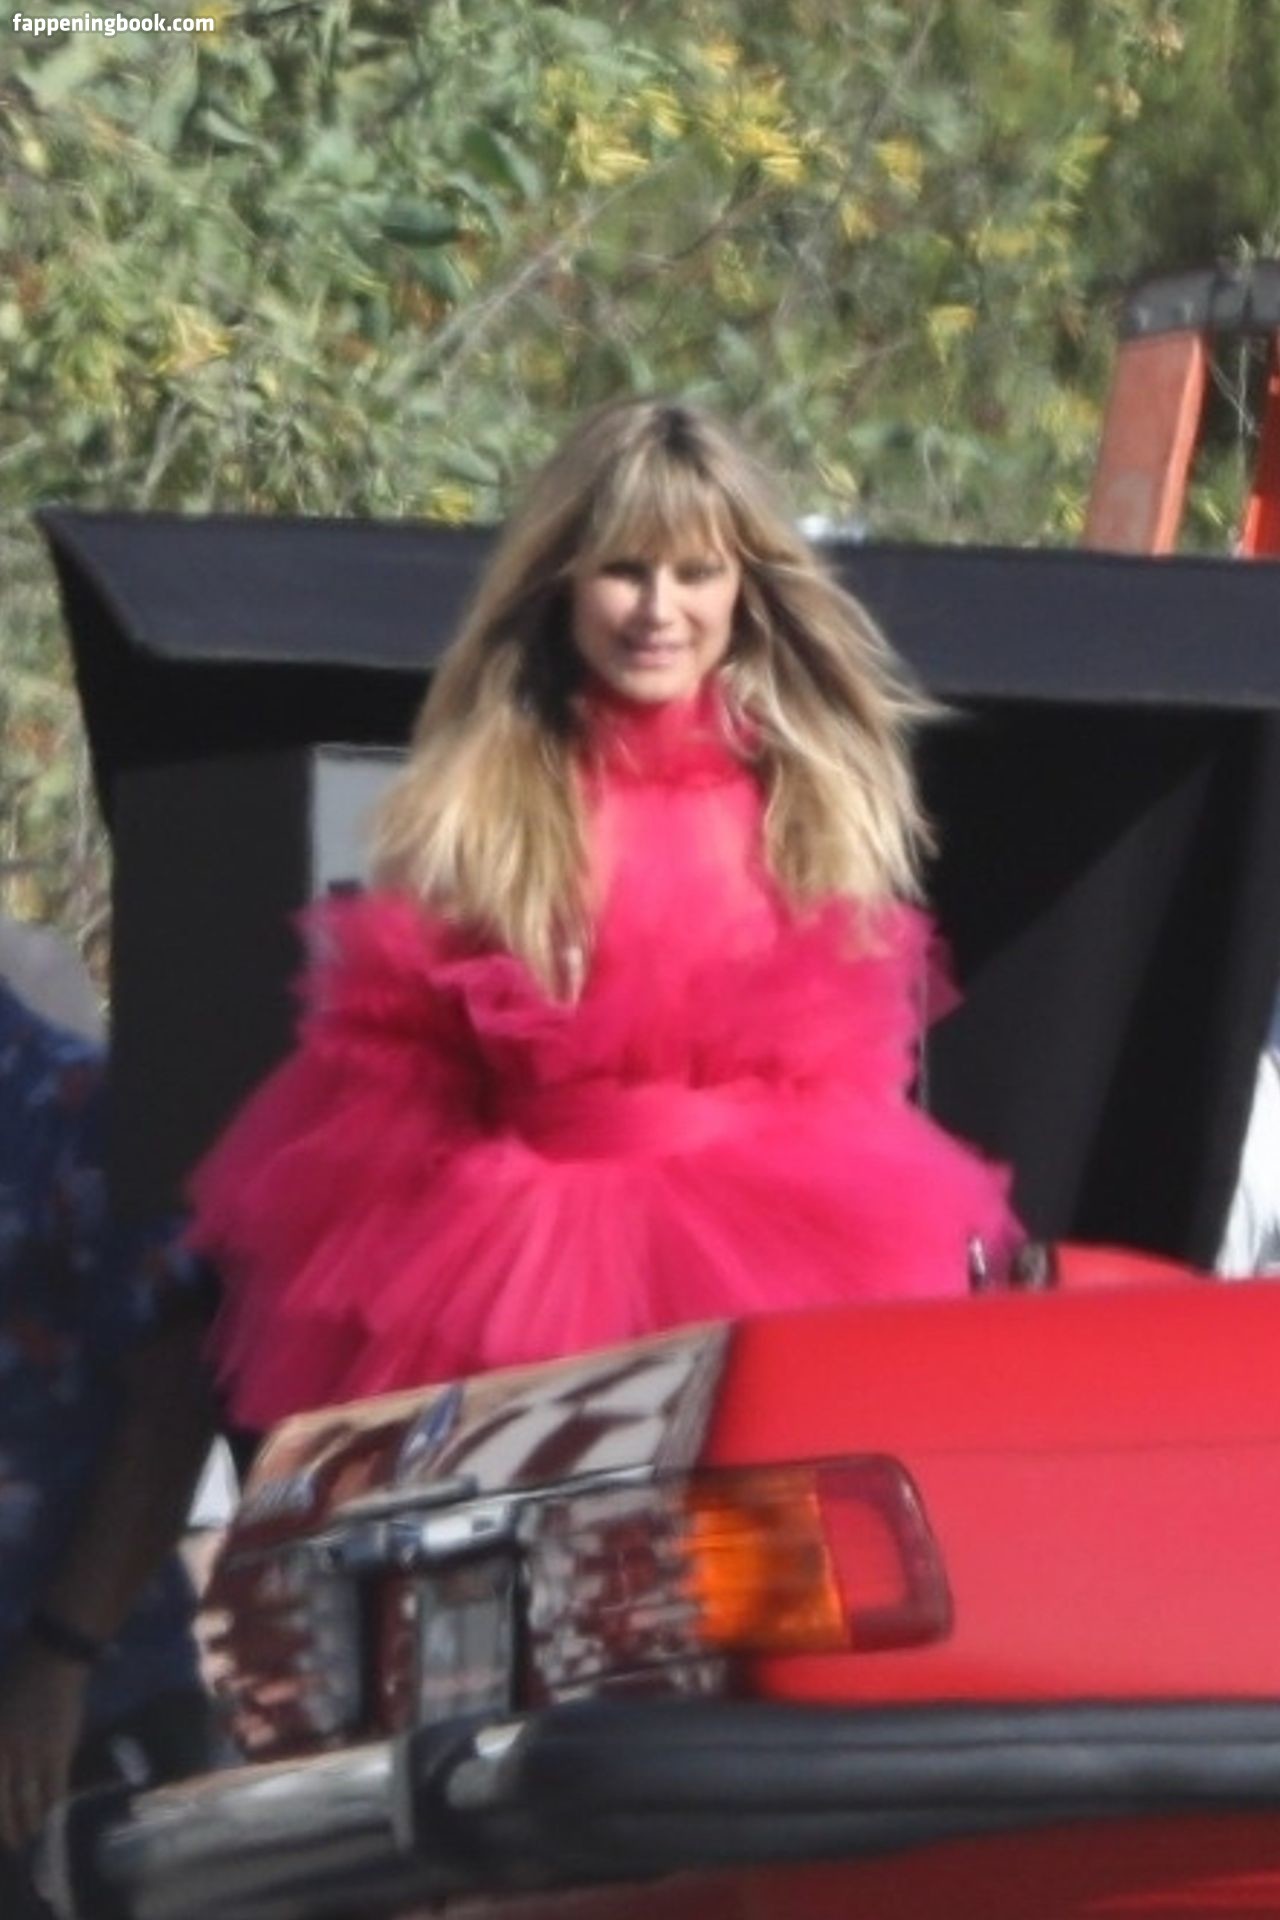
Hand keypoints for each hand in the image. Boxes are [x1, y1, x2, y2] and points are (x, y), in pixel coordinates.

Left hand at [0, 1643, 88, 1852]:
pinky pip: (54, 1789)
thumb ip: (1, 1746)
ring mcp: (29, 1754)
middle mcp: (4, 1755)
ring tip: (34, 1833)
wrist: (51, 1658)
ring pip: (28, 1802)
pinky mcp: (56, 1751)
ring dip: (31, 1823)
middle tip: (14, 1842)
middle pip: (2, 1803)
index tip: (1, 1830)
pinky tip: (55, 1814)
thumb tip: (7, 1776)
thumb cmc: (18, 1680)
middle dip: (8, 1828)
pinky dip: (54, 1806)